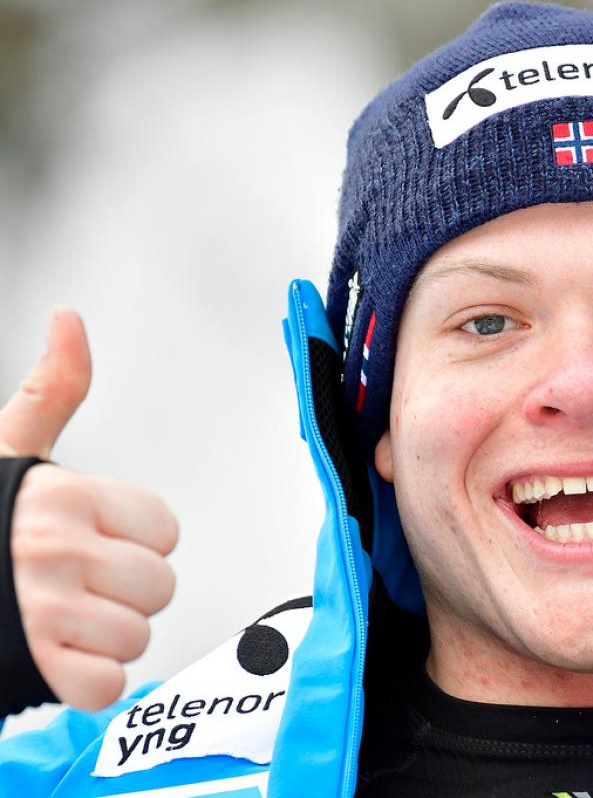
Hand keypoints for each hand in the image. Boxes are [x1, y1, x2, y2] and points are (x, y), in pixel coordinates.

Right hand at [1, 308, 178, 710]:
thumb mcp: (9, 451)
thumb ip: (53, 389)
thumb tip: (70, 318)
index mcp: (64, 494)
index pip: (166, 531)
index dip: (133, 542)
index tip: (87, 540)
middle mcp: (54, 547)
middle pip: (160, 587)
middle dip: (122, 593)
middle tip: (69, 586)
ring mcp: (41, 609)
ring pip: (137, 636)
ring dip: (102, 639)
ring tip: (54, 621)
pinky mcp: (31, 667)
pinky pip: (106, 685)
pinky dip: (84, 683)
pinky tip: (50, 658)